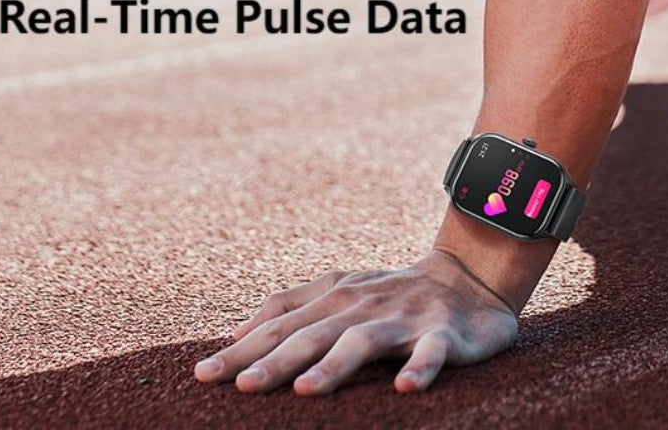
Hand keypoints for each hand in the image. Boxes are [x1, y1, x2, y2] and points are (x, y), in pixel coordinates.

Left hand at [193, 249, 519, 395]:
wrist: (465, 276)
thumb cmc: (390, 292)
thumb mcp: (337, 291)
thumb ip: (288, 307)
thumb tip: (234, 332)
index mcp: (333, 299)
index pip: (279, 326)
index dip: (242, 350)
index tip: (202, 375)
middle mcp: (360, 307)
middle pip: (311, 335)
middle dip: (273, 360)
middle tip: (240, 386)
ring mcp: (401, 319)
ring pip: (363, 342)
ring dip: (334, 365)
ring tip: (305, 391)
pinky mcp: (442, 334)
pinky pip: (430, 353)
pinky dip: (419, 368)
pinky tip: (404, 388)